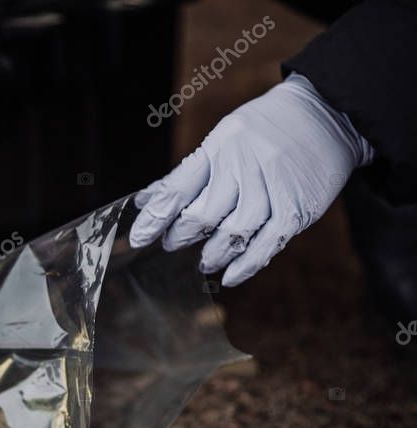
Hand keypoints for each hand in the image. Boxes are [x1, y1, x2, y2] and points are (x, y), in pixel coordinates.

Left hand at [129, 73, 372, 285]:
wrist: (328, 113)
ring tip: (204, 261)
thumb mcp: (223, 138)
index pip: (177, 189)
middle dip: (181, 235)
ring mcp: (273, 187)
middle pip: (202, 215)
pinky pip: (267, 244)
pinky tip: (230, 276)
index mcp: (220, 147)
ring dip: (212, 254)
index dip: (153, 218)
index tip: (138, 238)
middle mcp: (244, 166)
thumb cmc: (264, 130)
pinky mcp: (297, 207)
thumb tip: (145, 201)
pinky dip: (245, 265)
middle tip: (173, 243)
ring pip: (233, 232)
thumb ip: (186, 174)